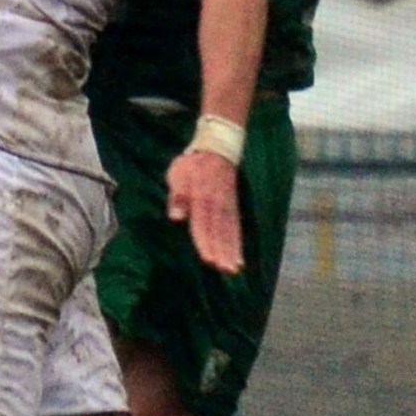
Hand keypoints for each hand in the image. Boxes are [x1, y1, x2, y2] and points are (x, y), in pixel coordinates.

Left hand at [165, 149, 244, 275]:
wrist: (217, 147)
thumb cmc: (192, 165)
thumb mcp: (178, 173)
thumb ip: (178, 196)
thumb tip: (176, 216)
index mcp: (201, 194)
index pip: (203, 220)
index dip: (205, 239)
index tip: (208, 257)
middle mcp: (217, 201)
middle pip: (220, 228)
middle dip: (222, 249)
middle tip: (225, 269)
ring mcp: (228, 204)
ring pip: (230, 229)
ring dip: (232, 249)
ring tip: (234, 268)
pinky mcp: (234, 207)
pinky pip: (236, 226)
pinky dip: (238, 243)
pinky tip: (239, 259)